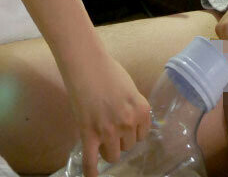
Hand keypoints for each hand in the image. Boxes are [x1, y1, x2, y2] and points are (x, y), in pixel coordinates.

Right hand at [65, 50, 151, 176]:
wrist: (86, 62)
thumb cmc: (107, 69)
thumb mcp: (130, 88)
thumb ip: (132, 107)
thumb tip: (130, 121)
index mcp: (142, 110)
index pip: (142, 135)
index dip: (132, 132)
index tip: (124, 126)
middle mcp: (128, 123)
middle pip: (128, 146)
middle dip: (119, 139)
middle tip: (108, 125)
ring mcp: (109, 130)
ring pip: (113, 156)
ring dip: (107, 150)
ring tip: (99, 138)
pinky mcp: (89, 134)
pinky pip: (91, 161)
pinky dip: (91, 172)